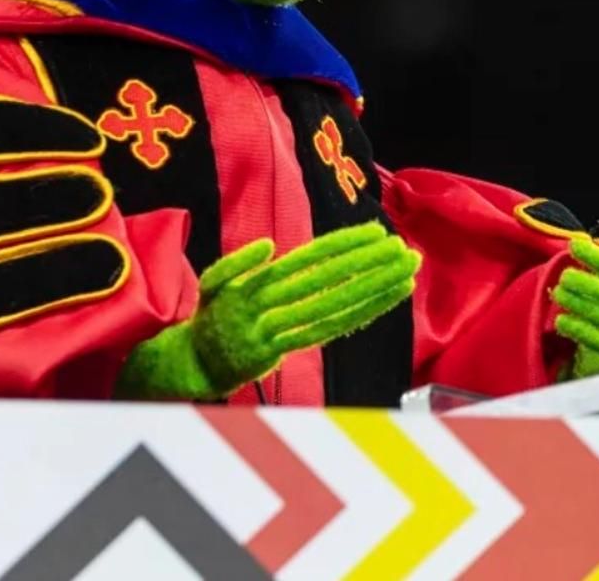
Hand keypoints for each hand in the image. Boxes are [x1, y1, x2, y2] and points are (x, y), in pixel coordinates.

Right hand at [118, 221, 419, 399]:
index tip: (376, 232)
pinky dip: (359, 316)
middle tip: (403, 250)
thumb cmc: (211, 317)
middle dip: (368, 264)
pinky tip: (385, 301)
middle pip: (326, 281)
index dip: (344, 245)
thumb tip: (269, 246)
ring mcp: (275, 331)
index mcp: (253, 282)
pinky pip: (327, 332)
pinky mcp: (281, 353)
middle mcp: (266, 305)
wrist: (193, 365)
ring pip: (332, 307)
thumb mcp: (212, 283)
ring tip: (406, 273)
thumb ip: (238, 263)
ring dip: (372, 289)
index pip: (308, 258)